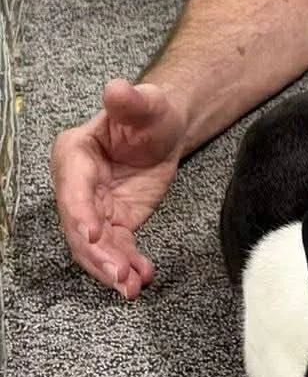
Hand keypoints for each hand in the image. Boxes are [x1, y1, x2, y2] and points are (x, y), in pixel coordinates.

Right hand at [50, 80, 188, 297]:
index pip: (72, 190)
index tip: (93, 234)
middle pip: (79, 227)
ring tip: (133, 288)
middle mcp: (76, 184)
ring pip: (95, 246)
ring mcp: (94, 207)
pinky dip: (127, 265)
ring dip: (111, 269)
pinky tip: (144, 278)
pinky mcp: (114, 221)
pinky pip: (116, 249)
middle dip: (98, 254)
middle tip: (120, 277)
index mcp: (74, 153)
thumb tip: (116, 88)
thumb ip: (129, 100)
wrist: (165, 130)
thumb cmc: (150, 112)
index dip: (80, 214)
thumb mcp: (146, 102)